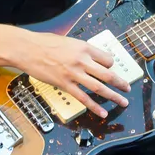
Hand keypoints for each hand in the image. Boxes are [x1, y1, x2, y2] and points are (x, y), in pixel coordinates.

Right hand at [13, 31, 130, 117]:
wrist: (27, 49)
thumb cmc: (44, 43)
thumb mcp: (68, 41)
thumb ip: (80, 49)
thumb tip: (90, 56)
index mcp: (84, 47)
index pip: (107, 58)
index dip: (111, 64)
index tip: (111, 68)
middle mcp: (82, 61)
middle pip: (108, 74)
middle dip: (121, 83)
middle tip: (127, 88)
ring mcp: (74, 74)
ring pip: (99, 87)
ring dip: (113, 96)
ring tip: (123, 101)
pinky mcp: (65, 84)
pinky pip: (83, 98)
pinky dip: (94, 107)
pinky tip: (102, 113)